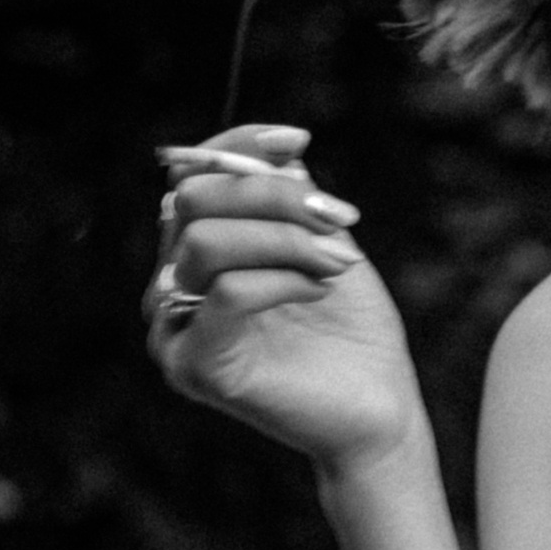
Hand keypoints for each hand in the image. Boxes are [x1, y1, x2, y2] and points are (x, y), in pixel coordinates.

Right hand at [145, 123, 426, 478]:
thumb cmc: (351, 328)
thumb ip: (291, 194)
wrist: (378, 410)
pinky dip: (283, 279)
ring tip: (340, 262)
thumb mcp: (324, 242)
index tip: (299, 139)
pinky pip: (227, 293)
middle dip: (272, 195)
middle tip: (339, 217)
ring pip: (207, 243)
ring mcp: (175, 329)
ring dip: (285, 239)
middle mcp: (172, 286)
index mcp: (195, 251)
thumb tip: (276, 146)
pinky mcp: (195, 368)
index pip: (191, 178)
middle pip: (193, 201)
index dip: (238, 147)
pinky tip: (322, 288)